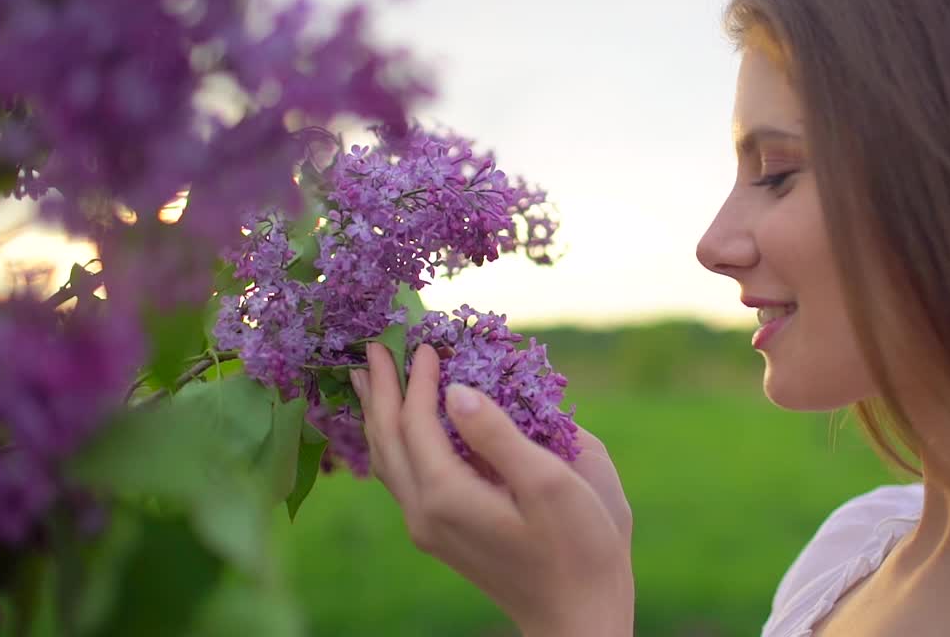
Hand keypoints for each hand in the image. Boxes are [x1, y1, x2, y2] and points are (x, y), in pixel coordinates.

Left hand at [352, 342, 634, 636]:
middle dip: (380, 390)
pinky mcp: (441, 534)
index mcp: (448, 495)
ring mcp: (429, 527)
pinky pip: (403, 477)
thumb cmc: (580, 549)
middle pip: (387, 440)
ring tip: (369, 379)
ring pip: (387, 462)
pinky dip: (395, 441)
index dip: (419, 378)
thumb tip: (457, 392)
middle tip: (373, 346)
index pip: (416, 421)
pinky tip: (400, 428)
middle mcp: (424, 513)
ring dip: (379, 415)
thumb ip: (498, 434)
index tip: (425, 340)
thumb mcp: (550, 484)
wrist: (578, 617)